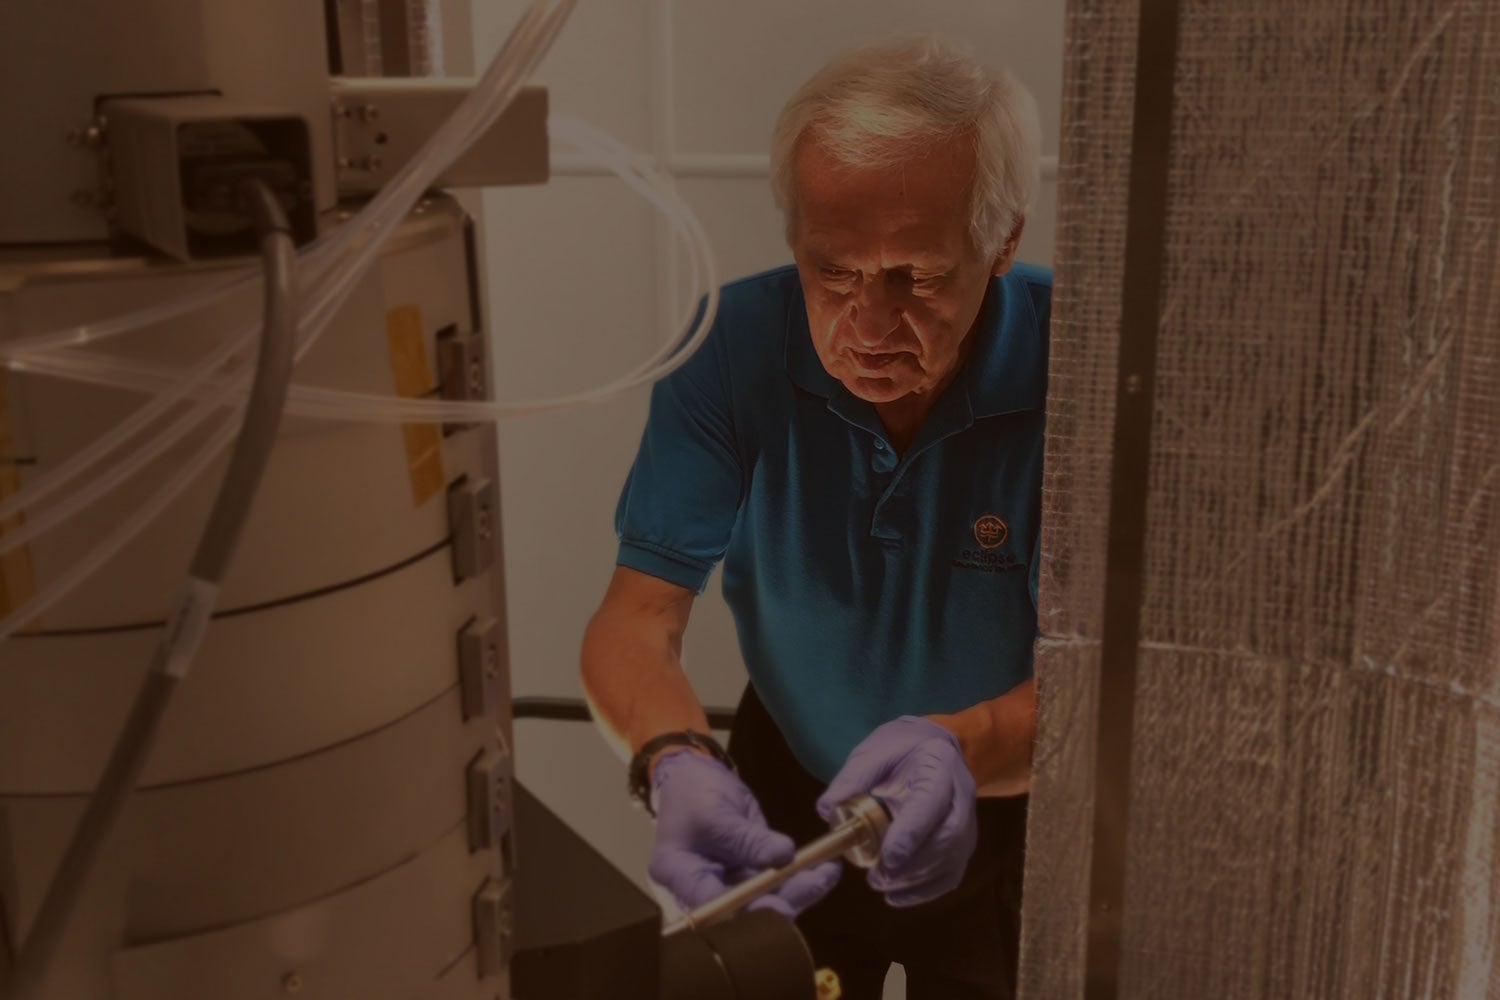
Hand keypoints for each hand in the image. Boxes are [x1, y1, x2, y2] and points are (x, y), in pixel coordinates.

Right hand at [648, 748, 841, 918]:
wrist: (693, 776)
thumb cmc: (691, 793)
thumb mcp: (717, 814)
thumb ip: (748, 840)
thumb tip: (784, 856)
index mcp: (682, 877)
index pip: (713, 906)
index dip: (747, 913)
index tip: (780, 908)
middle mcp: (705, 889)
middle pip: (744, 910)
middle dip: (783, 902)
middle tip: (813, 885)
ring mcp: (730, 882)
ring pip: (766, 899)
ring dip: (799, 890)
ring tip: (828, 873)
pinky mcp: (750, 872)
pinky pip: (776, 882)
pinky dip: (800, 877)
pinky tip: (825, 869)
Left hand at [816, 716, 977, 906]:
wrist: (930, 748)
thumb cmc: (899, 749)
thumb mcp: (871, 752)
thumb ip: (850, 779)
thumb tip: (826, 810)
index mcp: (938, 763)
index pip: (932, 801)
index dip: (912, 832)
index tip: (887, 857)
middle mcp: (962, 793)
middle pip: (950, 836)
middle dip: (914, 864)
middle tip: (878, 877)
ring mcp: (967, 820)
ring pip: (953, 858)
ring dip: (917, 879)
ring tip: (881, 884)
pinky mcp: (962, 843)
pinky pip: (952, 873)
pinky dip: (925, 890)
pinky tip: (896, 895)